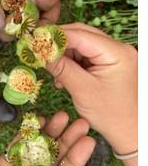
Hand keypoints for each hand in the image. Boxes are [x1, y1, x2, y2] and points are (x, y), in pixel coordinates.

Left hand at [0, 0, 63, 34]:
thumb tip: (1, 22)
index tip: (28, 5)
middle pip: (51, 5)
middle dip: (42, 20)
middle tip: (24, 30)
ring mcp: (17, 1)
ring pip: (37, 18)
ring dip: (27, 30)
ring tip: (9, 33)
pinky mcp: (7, 13)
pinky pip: (20, 26)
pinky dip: (15, 34)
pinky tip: (2, 34)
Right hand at [0, 112, 94, 165]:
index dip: (77, 159)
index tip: (88, 142)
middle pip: (57, 160)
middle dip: (68, 141)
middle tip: (80, 123)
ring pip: (40, 150)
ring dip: (51, 134)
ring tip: (62, 116)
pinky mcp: (4, 165)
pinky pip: (18, 146)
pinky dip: (28, 134)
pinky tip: (39, 121)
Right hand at [47, 23, 136, 165]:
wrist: (128, 131)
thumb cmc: (110, 114)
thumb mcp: (82, 90)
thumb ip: (61, 68)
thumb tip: (41, 53)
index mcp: (116, 52)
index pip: (81, 34)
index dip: (56, 36)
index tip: (35, 40)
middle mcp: (118, 49)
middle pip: (82, 35)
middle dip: (59, 44)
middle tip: (39, 52)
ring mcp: (115, 55)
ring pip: (82, 45)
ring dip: (65, 56)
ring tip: (54, 72)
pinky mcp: (110, 64)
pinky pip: (87, 56)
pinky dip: (72, 63)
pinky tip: (63, 77)